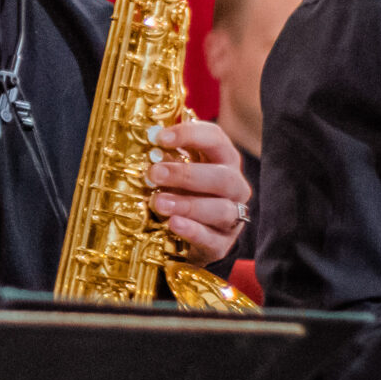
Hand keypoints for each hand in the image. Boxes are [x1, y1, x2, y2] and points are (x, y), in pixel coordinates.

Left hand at [146, 120, 251, 263]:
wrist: (187, 238)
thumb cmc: (180, 192)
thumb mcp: (174, 171)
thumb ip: (165, 157)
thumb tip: (146, 144)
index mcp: (223, 159)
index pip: (215, 139)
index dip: (190, 135)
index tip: (159, 138)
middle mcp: (235, 186)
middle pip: (222, 177)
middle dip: (186, 174)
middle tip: (154, 174)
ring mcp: (233, 216)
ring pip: (220, 209)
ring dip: (188, 205)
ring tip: (159, 202)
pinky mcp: (223, 244)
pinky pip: (212, 238)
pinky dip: (193, 231)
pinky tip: (173, 224)